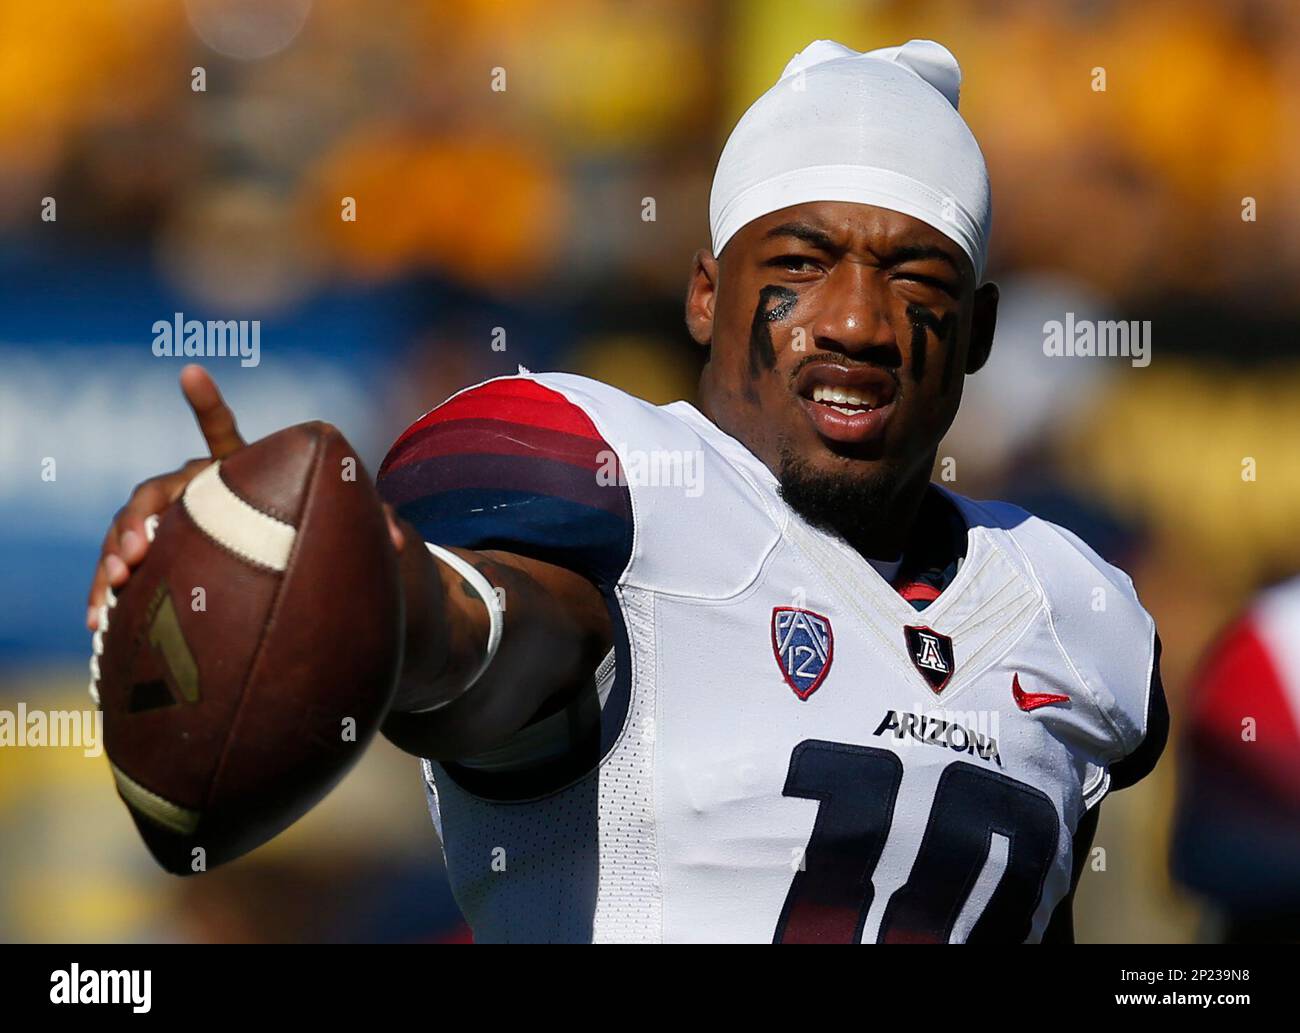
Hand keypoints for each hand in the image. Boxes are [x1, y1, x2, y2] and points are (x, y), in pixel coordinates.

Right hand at [86, 365, 405, 630]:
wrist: (281, 572)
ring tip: (116, 582)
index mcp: (233, 474)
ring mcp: (167, 529)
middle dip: (137, 518)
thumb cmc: (308, 539)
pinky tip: (100, 623)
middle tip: (137, 549)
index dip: (208, 405)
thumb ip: (365, 523)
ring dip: (115, 556)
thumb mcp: (340, 530)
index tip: (191, 372)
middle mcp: (192, 494)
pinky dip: (109, 595)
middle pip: (154, 493)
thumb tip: (397, 536)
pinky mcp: (153, 566)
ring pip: (129, 533)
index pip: (221, 434)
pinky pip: (123, 574)